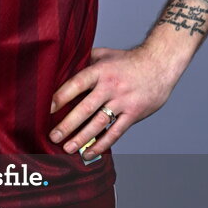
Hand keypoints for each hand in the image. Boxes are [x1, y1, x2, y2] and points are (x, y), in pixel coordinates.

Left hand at [48, 44, 180, 158]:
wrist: (160, 64)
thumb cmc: (129, 60)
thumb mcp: (106, 54)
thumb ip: (86, 61)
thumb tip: (63, 66)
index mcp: (100, 70)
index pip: (77, 84)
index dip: (61, 96)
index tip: (47, 109)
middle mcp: (110, 86)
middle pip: (85, 107)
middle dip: (67, 124)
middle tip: (53, 136)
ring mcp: (123, 101)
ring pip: (99, 123)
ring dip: (82, 137)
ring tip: (67, 148)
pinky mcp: (134, 113)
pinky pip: (116, 132)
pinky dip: (102, 144)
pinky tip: (89, 152)